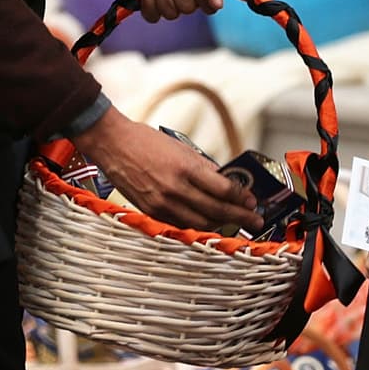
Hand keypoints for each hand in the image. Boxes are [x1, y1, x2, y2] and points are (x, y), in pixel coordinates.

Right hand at [74, 108, 259, 231]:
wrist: (114, 145)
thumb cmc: (147, 141)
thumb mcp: (180, 148)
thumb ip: (202, 167)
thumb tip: (223, 183)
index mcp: (185, 167)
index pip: (221, 189)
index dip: (240, 197)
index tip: (251, 201)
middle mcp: (175, 188)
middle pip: (215, 210)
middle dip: (238, 217)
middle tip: (254, 220)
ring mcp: (162, 203)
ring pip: (199, 223)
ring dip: (220, 225)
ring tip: (235, 225)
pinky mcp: (151, 212)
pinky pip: (180, 225)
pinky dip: (197, 227)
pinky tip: (209, 225)